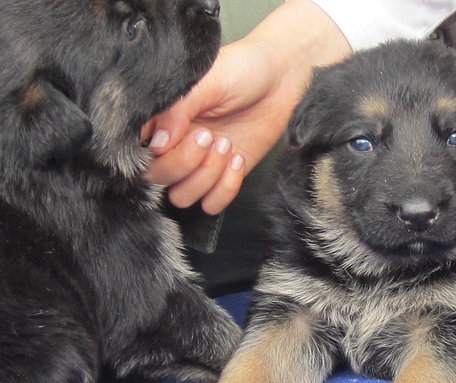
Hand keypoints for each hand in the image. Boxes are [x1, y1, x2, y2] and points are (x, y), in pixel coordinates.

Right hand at [143, 0, 350, 213]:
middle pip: (157, 179)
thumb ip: (176, 110)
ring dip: (206, 177)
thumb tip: (157, 145)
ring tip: (227, 146)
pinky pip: (212, 204)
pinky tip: (238, 160)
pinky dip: (224, 189)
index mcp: (160, 119)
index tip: (188, 131)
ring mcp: (198, 164)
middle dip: (186, 163)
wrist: (281, 80)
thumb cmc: (241, 70)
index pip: (138, 151)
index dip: (157, 152)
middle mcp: (174, 145)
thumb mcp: (206, 81)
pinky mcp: (224, 176)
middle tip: (210, 136)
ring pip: (182, 197)